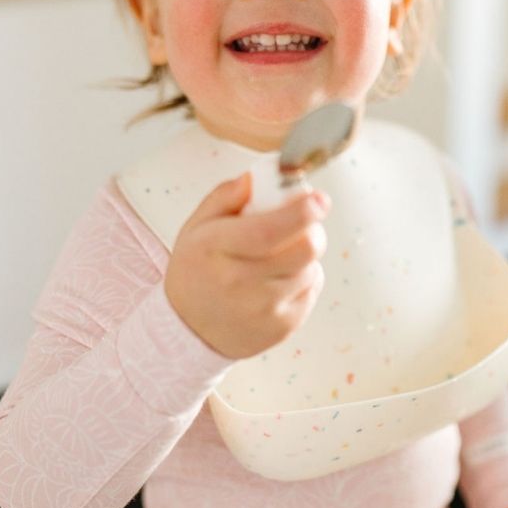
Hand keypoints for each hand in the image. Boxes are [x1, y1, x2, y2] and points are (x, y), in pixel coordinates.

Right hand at [164, 172, 329, 358]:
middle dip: (312, 229)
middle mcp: (239, 282)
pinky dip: (304, 279)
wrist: (189, 329)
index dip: (301, 212)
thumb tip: (256, 177)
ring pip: (311, 268)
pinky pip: (312, 290)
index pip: (268, 230)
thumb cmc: (197, 270)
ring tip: (281, 256)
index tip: (319, 199)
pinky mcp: (282, 327)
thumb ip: (226, 195)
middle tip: (302, 224)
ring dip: (305, 256)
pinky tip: (280, 280)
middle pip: (304, 249)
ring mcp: (262, 309)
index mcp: (216, 248)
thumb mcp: (198, 225)